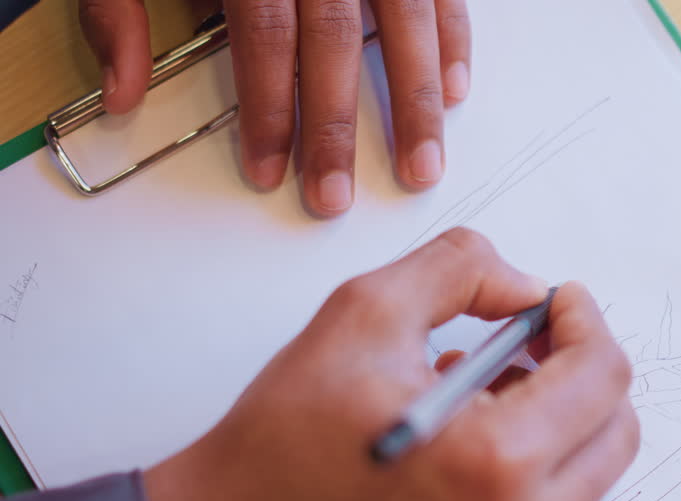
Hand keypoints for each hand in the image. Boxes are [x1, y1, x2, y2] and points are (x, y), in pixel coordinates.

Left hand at [79, 0, 470, 214]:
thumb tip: (121, 91)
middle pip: (335, 40)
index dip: (270, 110)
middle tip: (335, 193)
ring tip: (420, 164)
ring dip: (414, 101)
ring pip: (406, 20)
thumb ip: (118, 6)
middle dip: (338, 127)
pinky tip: (451, 90)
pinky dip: (453, 40)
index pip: (265, 35)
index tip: (270, 169)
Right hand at [143, 228, 638, 500]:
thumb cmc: (279, 448)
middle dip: (581, 371)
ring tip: (481, 392)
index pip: (601, 376)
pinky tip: (469, 446)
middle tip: (528, 342)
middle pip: (615, 430)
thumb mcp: (363, 316)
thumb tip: (525, 287)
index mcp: (496, 466)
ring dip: (557, 422)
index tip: (555, 302)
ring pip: (590, 477)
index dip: (584, 322)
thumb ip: (460, 271)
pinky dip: (534, 472)